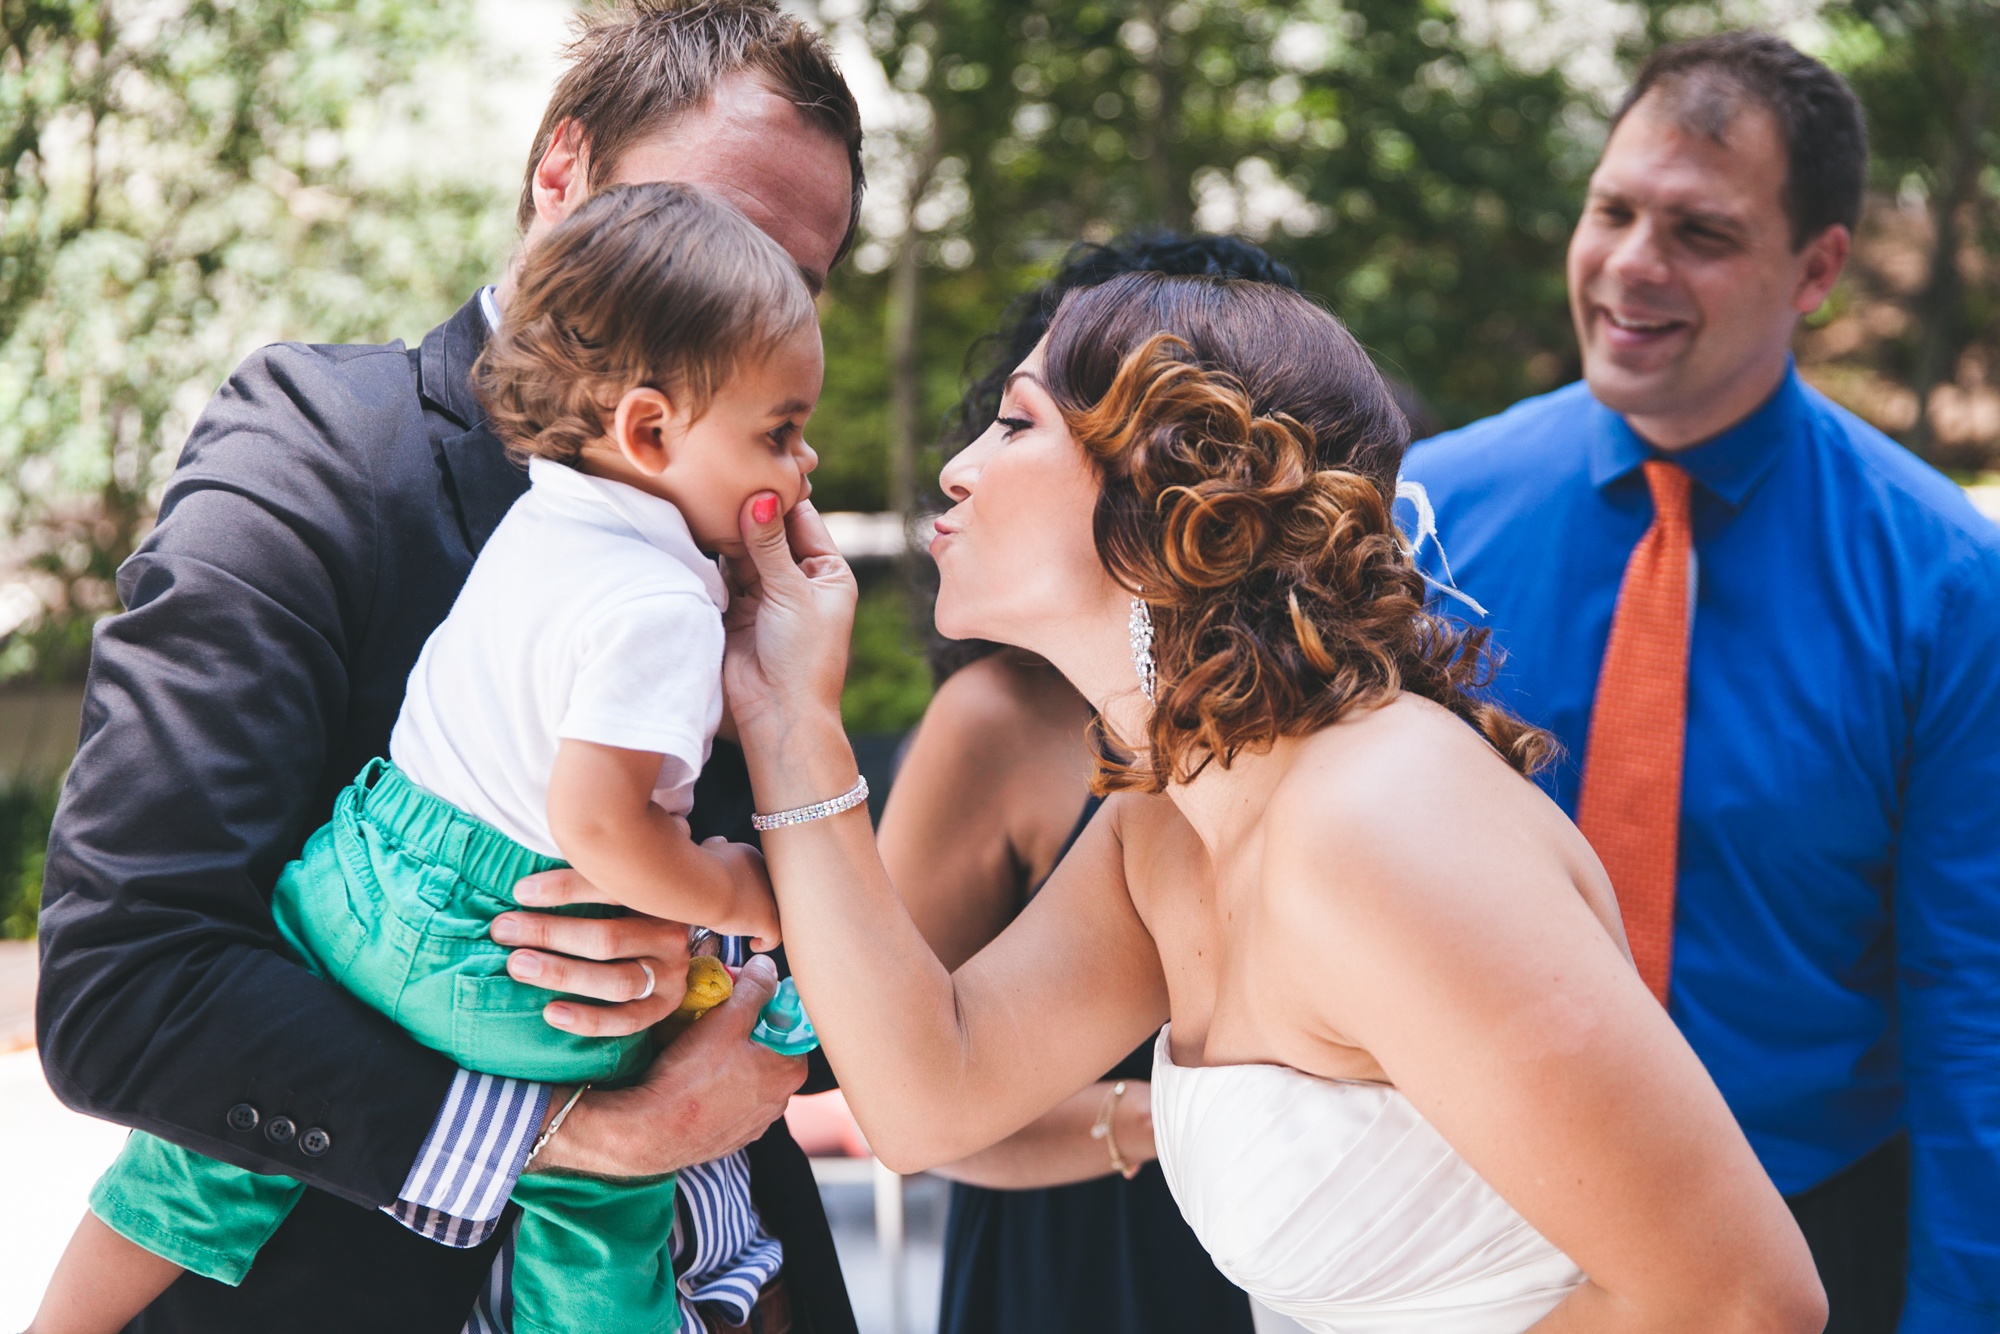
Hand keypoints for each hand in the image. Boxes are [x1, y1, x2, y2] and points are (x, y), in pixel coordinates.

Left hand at [492, 868, 689, 1034]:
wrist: (679, 938)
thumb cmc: (632, 902)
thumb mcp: (624, 876)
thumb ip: (597, 865)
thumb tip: (555, 836)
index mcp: (660, 896)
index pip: (613, 890)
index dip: (565, 889)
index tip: (520, 891)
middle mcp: (671, 934)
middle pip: (609, 939)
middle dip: (551, 934)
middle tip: (505, 930)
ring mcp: (671, 974)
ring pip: (617, 980)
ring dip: (563, 974)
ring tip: (519, 966)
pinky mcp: (665, 1007)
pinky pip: (626, 1020)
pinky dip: (589, 1019)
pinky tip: (551, 1013)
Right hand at [529, 954, 807, 1177]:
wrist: (651, 1132)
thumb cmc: (692, 1076)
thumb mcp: (727, 1018)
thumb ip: (754, 988)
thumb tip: (767, 968)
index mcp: (791, 1071)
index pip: (791, 1024)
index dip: (766, 1003)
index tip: (740, 997)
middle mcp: (781, 1101)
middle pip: (769, 1049)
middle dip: (745, 1030)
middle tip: (715, 1018)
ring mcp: (755, 1123)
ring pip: (747, 1076)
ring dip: (730, 1059)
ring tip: (699, 1049)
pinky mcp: (729, 1137)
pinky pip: (728, 1100)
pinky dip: (716, 1088)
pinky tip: (692, 1079)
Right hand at [700, 836, 779, 951]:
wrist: (704, 883)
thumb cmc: (699, 867)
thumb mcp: (709, 849)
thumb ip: (716, 847)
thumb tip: (719, 841)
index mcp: (754, 858)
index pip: (757, 876)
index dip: (750, 889)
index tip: (740, 898)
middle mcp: (768, 876)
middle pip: (770, 894)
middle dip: (761, 904)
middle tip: (750, 916)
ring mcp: (771, 898)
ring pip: (776, 914)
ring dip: (765, 921)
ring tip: (754, 931)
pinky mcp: (770, 920)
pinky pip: (775, 936)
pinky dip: (766, 942)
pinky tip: (754, 944)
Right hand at [721, 494, 856, 753]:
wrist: (778, 713)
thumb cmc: (804, 656)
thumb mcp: (792, 593)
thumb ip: (771, 545)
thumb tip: (762, 496)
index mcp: (827, 572)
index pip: (803, 519)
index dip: (779, 495)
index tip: (754, 465)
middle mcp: (797, 578)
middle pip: (769, 531)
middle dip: (747, 510)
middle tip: (720, 478)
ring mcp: (764, 593)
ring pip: (742, 550)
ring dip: (726, 532)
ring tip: (704, 500)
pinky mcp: (735, 608)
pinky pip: (721, 572)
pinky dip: (710, 556)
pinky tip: (695, 529)